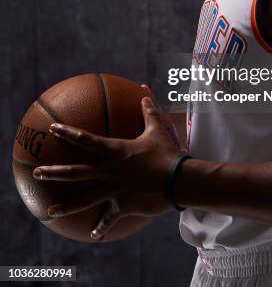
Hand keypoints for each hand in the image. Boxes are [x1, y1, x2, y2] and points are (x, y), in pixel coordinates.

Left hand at [32, 86, 181, 239]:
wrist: (179, 180)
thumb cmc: (168, 152)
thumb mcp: (158, 128)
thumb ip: (148, 110)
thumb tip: (143, 91)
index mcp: (115, 151)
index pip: (86, 140)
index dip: (68, 133)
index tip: (53, 129)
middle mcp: (110, 171)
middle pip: (76, 173)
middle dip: (54, 173)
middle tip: (36, 173)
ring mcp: (115, 190)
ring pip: (85, 199)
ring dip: (66, 206)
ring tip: (50, 211)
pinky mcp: (123, 206)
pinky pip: (109, 218)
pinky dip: (101, 227)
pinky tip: (93, 236)